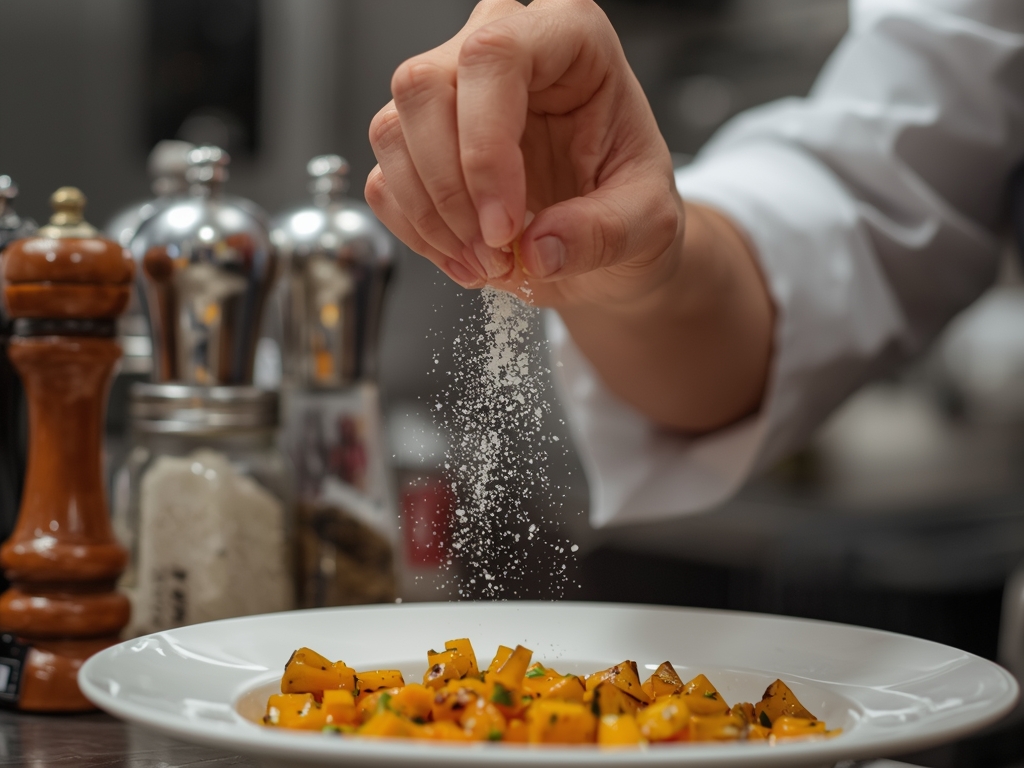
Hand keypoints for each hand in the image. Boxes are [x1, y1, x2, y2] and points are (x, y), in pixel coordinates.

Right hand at [365, 0, 682, 309]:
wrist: (609, 235)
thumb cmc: (631, 203)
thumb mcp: (648, 224)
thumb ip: (603, 234)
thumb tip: (537, 250)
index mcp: (568, 38)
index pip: (493, 57)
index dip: (485, 147)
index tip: (505, 225)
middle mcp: (499, 47)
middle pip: (424, 86)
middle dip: (450, 188)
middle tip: (494, 250)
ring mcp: (450, 91)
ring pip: (390, 130)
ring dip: (430, 214)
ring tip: (484, 262)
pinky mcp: (420, 141)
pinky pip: (384, 179)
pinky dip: (416, 231)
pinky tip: (462, 255)